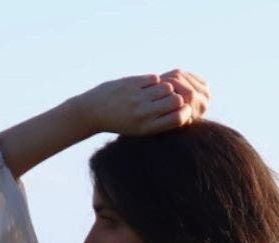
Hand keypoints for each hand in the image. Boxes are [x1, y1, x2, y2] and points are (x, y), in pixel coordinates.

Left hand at [74, 69, 210, 136]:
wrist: (93, 111)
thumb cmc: (120, 122)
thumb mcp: (140, 129)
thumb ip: (159, 121)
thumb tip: (183, 108)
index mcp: (147, 127)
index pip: (179, 118)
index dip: (185, 112)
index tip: (183, 110)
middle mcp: (143, 113)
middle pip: (176, 101)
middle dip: (177, 98)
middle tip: (171, 98)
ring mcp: (137, 97)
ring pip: (167, 87)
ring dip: (166, 88)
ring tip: (159, 91)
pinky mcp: (131, 83)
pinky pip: (154, 78)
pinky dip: (155, 80)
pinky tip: (148, 85)